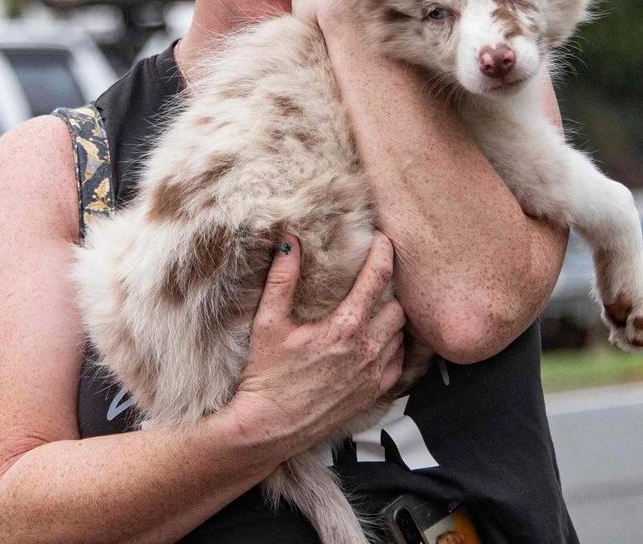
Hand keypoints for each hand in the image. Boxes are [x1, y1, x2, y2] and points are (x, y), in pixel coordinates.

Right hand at [230, 232, 404, 458]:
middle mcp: (367, 349)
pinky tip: (378, 341)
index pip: (378, 277)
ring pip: (401, 334)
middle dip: (390, 289)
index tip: (382, 239)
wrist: (268, 428)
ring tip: (377, 307)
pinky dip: (394, 347)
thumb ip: (281, 278)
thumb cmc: (266, 374)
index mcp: (345, 326)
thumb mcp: (268, 321)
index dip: (384, 252)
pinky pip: (399, 363)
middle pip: (398, 306)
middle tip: (377, 278)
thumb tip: (289, 241)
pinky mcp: (373, 394)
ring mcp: (373, 375)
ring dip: (393, 318)